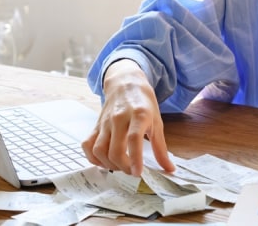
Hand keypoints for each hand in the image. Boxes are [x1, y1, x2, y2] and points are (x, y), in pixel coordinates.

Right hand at [81, 59, 175, 176]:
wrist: (126, 83)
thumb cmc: (143, 103)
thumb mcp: (157, 122)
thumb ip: (161, 148)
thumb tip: (169, 169)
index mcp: (139, 115)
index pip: (134, 139)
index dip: (135, 159)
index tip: (137, 173)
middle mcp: (119, 118)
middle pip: (115, 149)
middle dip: (123, 166)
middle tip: (131, 171)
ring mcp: (105, 122)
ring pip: (99, 149)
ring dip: (108, 164)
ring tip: (119, 166)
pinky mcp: (96, 125)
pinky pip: (87, 144)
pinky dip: (92, 157)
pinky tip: (103, 161)